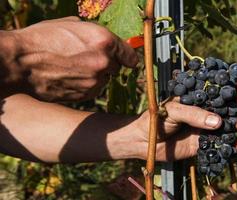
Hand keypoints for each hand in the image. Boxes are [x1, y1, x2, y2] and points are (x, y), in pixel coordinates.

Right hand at [10, 17, 137, 100]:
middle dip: (106, 63)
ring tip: (73, 68)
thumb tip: (106, 40)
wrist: (20, 62)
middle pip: (116, 68)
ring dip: (95, 76)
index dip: (127, 57)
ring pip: (104, 80)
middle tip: (87, 59)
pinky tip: (70, 78)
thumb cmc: (43, 39)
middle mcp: (104, 63)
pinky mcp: (85, 96)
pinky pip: (93, 90)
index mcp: (104, 41)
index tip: (126, 60)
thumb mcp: (72, 24)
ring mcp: (95, 82)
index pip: (130, 56)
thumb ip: (95, 34)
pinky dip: (86, 86)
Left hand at [133, 80, 236, 160]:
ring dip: (236, 125)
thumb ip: (194, 115)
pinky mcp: (202, 144)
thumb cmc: (156, 119)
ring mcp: (203, 128)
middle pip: (223, 107)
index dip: (227, 85)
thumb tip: (218, 122)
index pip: (213, 89)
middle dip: (235, 105)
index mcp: (193, 98)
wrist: (144, 141)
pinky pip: (219, 145)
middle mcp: (201, 112)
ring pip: (224, 126)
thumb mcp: (173, 111)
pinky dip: (230, 146)